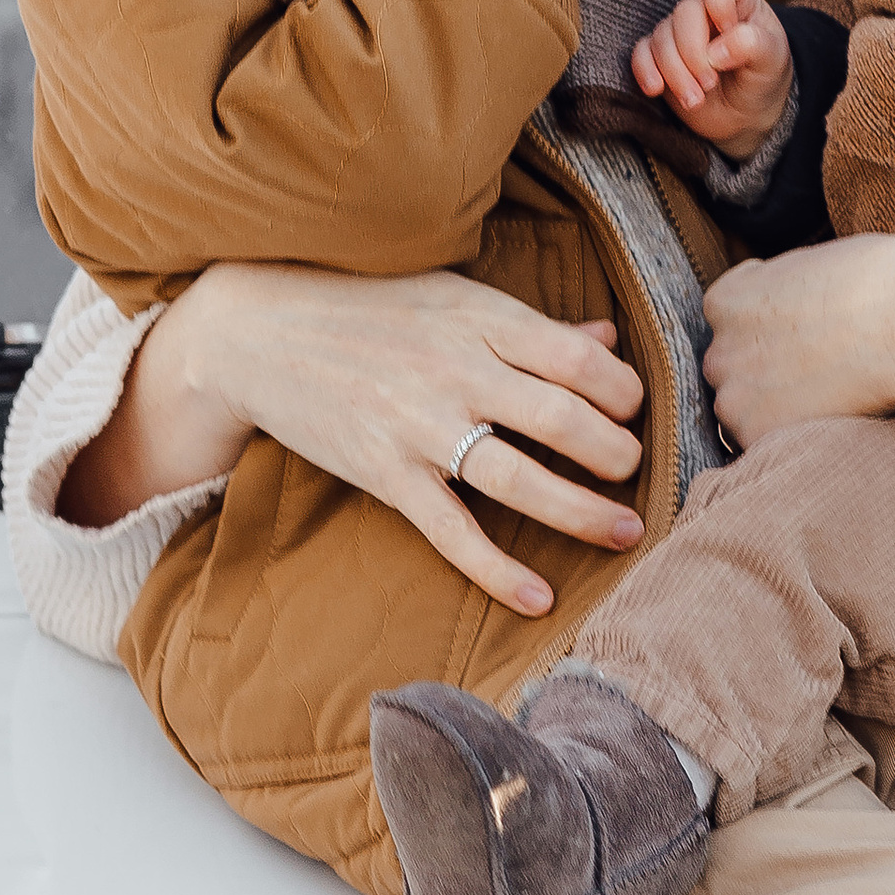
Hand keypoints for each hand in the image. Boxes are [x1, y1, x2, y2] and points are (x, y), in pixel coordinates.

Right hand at [66, 262, 647, 618]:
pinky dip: (498, 570)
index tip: (633, 407)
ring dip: (581, 511)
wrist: (259, 329)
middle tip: (636, 470)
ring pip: (518, 477)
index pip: (577, 357)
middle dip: (614, 452)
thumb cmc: (370, 307)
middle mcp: (456, 370)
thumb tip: (608, 336)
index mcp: (480, 318)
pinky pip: (452, 531)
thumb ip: (532, 325)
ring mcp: (419, 425)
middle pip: (561, 418)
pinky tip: (540, 597)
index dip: (621, 388)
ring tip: (624, 530)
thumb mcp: (454, 297)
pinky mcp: (386, 472)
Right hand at [630, 0, 793, 155]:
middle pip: (684, 12)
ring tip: (696, 100)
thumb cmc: (763, 76)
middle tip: (710, 84)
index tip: (728, 29)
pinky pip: (640, 53)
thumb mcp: (772, 60)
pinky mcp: (659, 57)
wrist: (747, 112)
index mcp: (737, 0)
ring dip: (675, 72)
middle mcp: (705, 10)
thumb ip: (753, 46)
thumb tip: (717, 51)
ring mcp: (679, 32)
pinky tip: (656, 90)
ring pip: (661, 37)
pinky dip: (645, 71)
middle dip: (694, 53)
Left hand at [702, 232, 894, 450]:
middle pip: (728, 374)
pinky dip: (806, 443)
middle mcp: (719, 345)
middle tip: (833, 372)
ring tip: (850, 396)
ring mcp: (738, 394)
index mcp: (737, 293)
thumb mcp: (851, 259)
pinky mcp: (771, 436)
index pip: (724, 322)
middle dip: (770, 376)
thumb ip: (813, 283)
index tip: (809, 340)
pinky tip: (849, 420)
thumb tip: (808, 294)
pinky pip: (773, 452)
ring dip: (787, 413)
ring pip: (749, 415)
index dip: (768, 333)